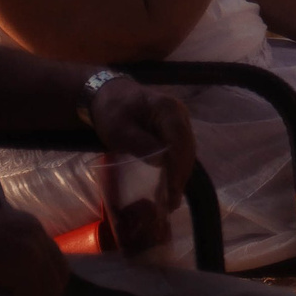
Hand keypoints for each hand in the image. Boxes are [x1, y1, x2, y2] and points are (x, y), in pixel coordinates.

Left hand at [85, 76, 193, 221]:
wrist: (108, 94)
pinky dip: (177, 165)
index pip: (179, 141)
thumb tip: (162, 163)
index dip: (178, 167)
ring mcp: (180, 120)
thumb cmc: (111, 111)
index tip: (172, 190)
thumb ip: (141, 144)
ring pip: (187, 149)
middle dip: (182, 175)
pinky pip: (181, 148)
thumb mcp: (119, 129)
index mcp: (169, 110)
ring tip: (173, 196)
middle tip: (173, 201)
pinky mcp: (175, 127)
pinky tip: (172, 181)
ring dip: (181, 172)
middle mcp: (181, 114)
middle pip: (187, 147)